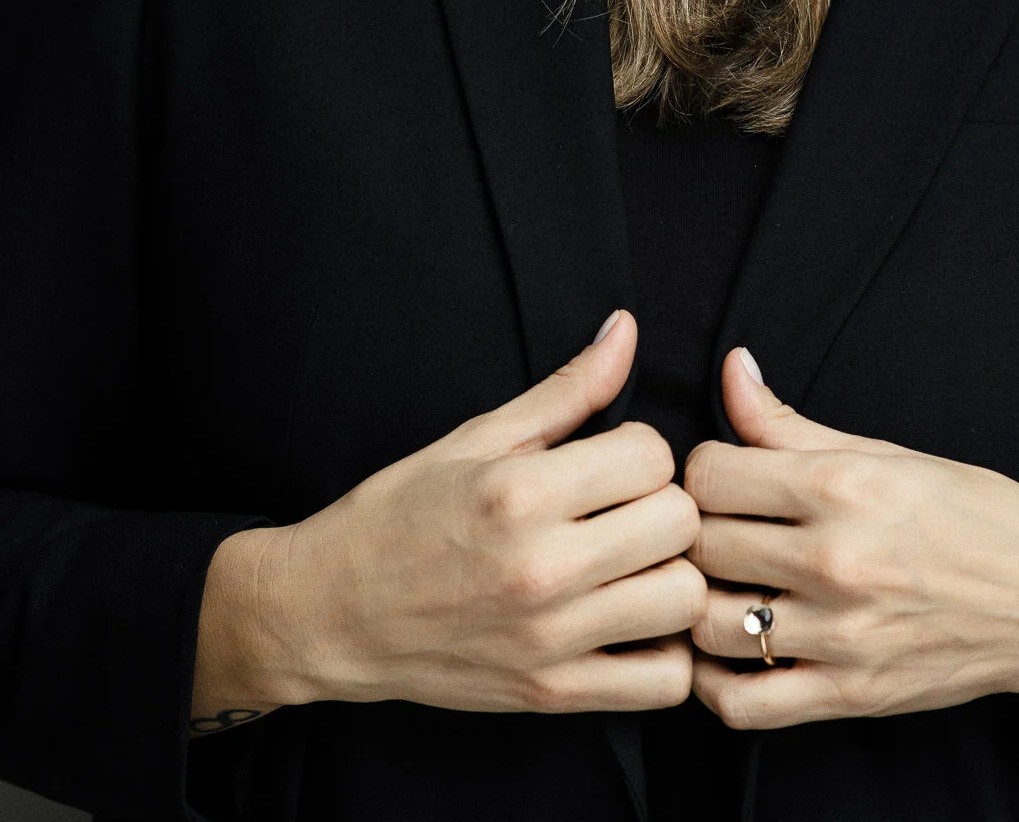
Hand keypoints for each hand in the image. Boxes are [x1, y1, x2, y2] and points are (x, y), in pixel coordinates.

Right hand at [252, 310, 704, 716]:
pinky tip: (634, 623)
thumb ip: (566, 389)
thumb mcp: (476, 437)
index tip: (610, 460)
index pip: (653, 454)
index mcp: (519, 491)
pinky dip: (666, 654)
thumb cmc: (401, 513)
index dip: (639, 448)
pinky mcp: (552, 696)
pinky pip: (665, 683)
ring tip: (634, 563)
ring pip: (685, 599)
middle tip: (626, 509)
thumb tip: (626, 327)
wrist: (330, 612)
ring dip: (671, 574)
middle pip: (680, 522)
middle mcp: (540, 567)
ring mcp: (549, 639)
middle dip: (663, 504)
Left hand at [685, 347, 1018, 730]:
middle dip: (695, 531)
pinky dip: (713, 682)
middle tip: (713, 530)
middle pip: (701, 543)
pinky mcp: (851, 696)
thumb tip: (732, 368)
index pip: (709, 472)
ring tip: (719, 585)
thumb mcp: (888, 453)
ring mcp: (843, 635)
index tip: (723, 478)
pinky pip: (742, 703)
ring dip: (699, 602)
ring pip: (707, 622)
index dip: (703, 469)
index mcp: (844, 486)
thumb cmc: (975, 516)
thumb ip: (792, 422)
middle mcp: (838, 560)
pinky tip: (727, 652)